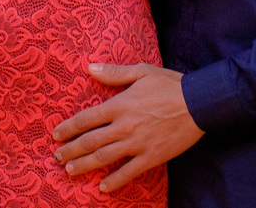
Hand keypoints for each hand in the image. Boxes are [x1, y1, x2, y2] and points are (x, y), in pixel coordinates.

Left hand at [51, 62, 202, 192]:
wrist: (200, 103)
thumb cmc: (170, 85)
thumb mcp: (141, 71)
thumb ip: (114, 73)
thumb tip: (89, 68)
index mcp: (119, 105)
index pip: (86, 119)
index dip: (68, 128)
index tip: (55, 134)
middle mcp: (125, 126)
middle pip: (90, 141)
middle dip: (71, 150)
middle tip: (57, 157)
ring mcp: (138, 143)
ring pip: (105, 158)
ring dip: (85, 165)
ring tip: (70, 170)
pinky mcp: (153, 157)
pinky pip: (130, 172)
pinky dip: (115, 181)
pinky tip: (103, 187)